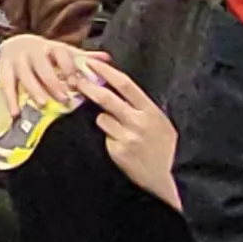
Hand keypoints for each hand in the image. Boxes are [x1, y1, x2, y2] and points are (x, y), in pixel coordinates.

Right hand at [0, 33, 98, 115]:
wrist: (15, 43)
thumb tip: (106, 58)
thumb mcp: (63, 51)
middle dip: (53, 84)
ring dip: (34, 91)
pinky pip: (6, 85)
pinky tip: (15, 112)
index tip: (76, 83)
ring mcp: (17, 60)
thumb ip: (83, 57)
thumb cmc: (44, 52)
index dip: (69, 68)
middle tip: (63, 99)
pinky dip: (11, 100)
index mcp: (51, 46)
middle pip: (43, 67)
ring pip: (25, 76)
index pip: (61, 54)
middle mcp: (33, 51)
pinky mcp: (3, 68)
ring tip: (43, 104)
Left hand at [82, 60, 181, 208]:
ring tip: (116, 129)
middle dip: (88, 87)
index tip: (90, 63)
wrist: (167, 178)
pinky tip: (119, 145)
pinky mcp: (118, 151)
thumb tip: (117, 85)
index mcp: (151, 111)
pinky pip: (104, 136)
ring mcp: (128, 137)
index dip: (105, 71)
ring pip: (102, 118)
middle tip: (75, 81)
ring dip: (102, 119)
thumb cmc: (162, 148)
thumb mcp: (160, 123)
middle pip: (106, 98)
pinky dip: (107, 137)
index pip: (125, 84)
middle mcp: (139, 122)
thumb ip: (141, 106)